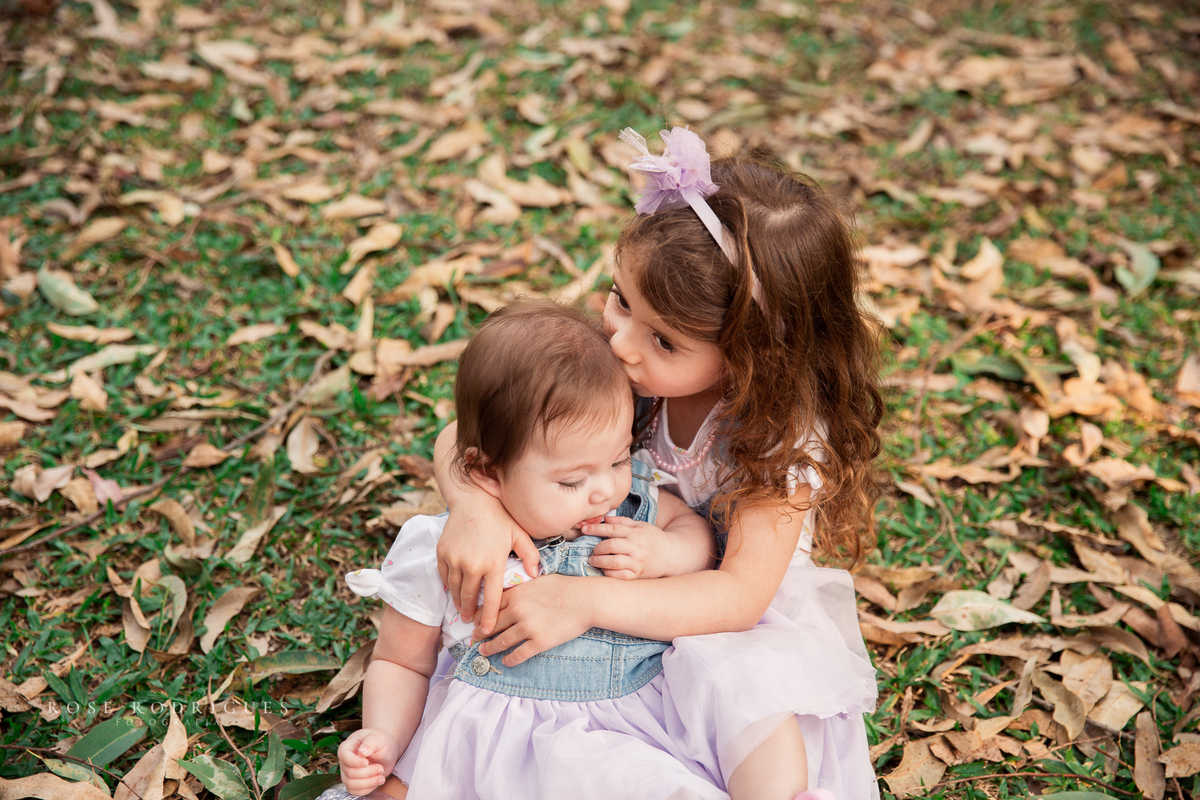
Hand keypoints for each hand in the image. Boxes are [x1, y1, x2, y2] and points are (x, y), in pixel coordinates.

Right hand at [338, 728, 400, 796]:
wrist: (386, 750)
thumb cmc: (380, 741)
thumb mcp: (377, 738)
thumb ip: (370, 743)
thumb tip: (362, 751)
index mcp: (347, 747)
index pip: (344, 756)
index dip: (354, 762)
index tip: (367, 763)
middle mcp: (345, 761)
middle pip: (350, 773)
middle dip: (367, 773)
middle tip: (381, 768)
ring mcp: (348, 773)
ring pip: (351, 784)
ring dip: (368, 783)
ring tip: (381, 777)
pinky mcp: (354, 782)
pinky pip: (355, 791)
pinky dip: (367, 789)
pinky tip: (377, 782)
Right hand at [435, 498, 539, 634]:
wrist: (472, 499)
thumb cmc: (499, 517)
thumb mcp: (519, 534)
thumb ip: (530, 556)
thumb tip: (536, 575)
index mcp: (493, 563)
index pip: (492, 599)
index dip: (490, 618)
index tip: (487, 630)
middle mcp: (472, 565)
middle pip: (470, 598)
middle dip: (471, 613)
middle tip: (473, 623)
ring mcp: (454, 560)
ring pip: (455, 590)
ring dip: (459, 603)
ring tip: (463, 611)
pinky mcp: (442, 554)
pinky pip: (445, 576)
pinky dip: (449, 586)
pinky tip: (455, 590)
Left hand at [473, 574, 593, 665]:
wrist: (586, 600)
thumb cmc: (565, 587)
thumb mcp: (537, 582)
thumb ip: (520, 590)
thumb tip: (508, 596)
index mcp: (516, 595)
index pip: (490, 607)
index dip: (480, 617)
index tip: (475, 622)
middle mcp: (518, 611)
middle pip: (491, 626)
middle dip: (480, 634)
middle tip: (474, 639)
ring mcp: (528, 628)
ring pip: (501, 642)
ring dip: (489, 648)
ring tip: (483, 652)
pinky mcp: (539, 642)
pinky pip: (519, 655)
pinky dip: (510, 660)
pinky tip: (506, 662)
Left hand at [581, 515, 670, 579]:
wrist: (671, 554)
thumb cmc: (653, 538)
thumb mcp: (640, 525)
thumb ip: (622, 521)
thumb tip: (605, 519)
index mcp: (636, 532)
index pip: (612, 529)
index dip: (595, 529)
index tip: (584, 529)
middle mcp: (636, 547)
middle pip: (611, 545)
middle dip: (597, 547)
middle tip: (592, 550)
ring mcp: (637, 561)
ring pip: (614, 562)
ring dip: (600, 561)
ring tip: (594, 560)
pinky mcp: (638, 574)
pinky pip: (621, 576)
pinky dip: (609, 573)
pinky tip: (604, 570)